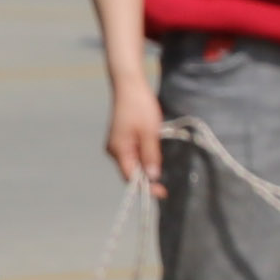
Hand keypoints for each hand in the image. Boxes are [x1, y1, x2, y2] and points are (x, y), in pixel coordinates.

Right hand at [103, 72, 165, 199]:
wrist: (129, 86)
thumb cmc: (139, 107)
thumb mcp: (150, 133)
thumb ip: (150, 155)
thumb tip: (152, 176)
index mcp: (118, 150)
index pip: (130, 176)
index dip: (146, 187)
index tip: (162, 193)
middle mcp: (114, 149)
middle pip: (130, 171)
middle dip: (146, 180)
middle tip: (166, 188)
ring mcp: (117, 143)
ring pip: (132, 163)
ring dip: (146, 170)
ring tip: (163, 177)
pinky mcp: (122, 138)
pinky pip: (133, 154)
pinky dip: (143, 160)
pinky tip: (154, 161)